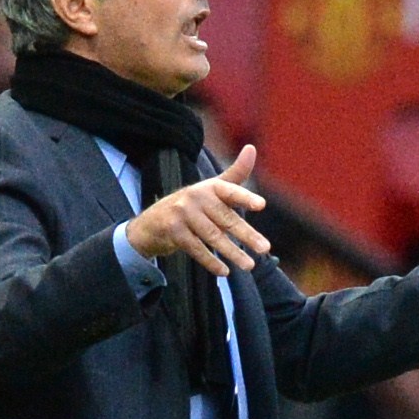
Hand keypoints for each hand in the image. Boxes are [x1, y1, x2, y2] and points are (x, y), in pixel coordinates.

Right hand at [129, 144, 272, 275]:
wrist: (152, 222)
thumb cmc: (192, 205)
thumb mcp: (212, 188)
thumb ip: (235, 174)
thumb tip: (252, 148)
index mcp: (209, 187)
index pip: (230, 191)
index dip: (245, 197)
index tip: (261, 205)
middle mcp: (195, 197)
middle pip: (226, 219)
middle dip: (247, 235)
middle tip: (265, 248)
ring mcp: (182, 214)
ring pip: (213, 236)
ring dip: (232, 252)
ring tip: (249, 265)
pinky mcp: (173, 231)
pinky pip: (196, 248)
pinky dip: (210, 261)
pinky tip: (224, 271)